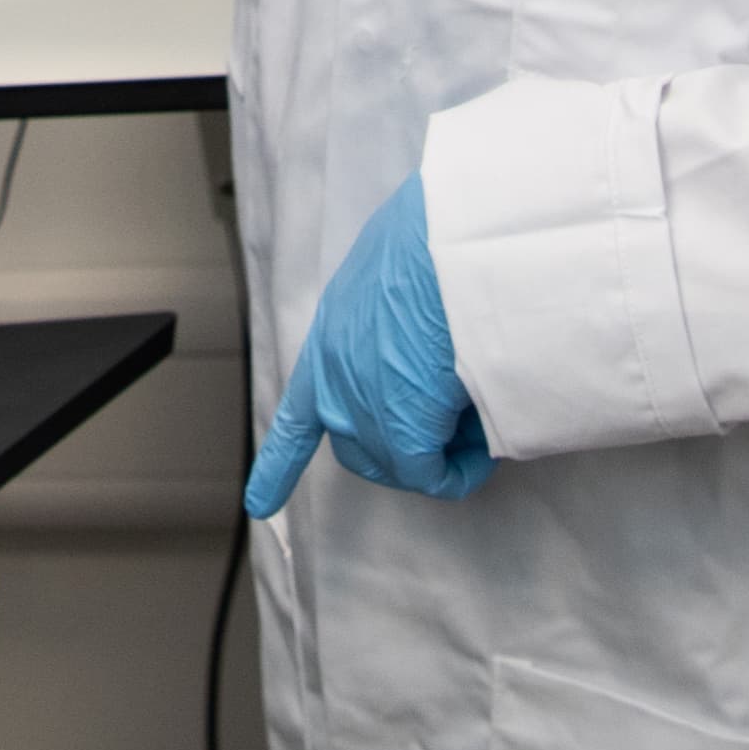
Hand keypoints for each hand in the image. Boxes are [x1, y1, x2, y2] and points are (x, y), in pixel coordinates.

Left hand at [243, 170, 491, 514]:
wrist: (443, 249)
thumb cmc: (431, 244)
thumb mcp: (395, 276)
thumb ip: (394, 322)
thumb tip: (431, 356)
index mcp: (331, 339)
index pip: (298, 418)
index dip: (279, 466)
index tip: (259, 504)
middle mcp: (335, 383)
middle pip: (360, 446)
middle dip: (403, 449)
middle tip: (455, 420)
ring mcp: (362, 414)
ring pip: (404, 461)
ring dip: (443, 451)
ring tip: (483, 411)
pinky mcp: (402, 437)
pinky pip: (438, 476)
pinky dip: (464, 470)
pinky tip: (489, 443)